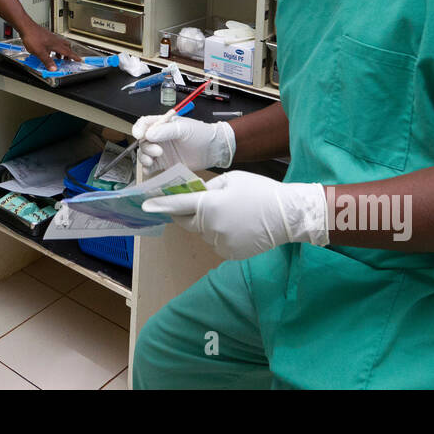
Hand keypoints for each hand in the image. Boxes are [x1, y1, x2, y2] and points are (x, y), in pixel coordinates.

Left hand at [19, 24, 78, 70]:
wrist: (26, 27)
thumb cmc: (33, 37)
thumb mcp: (40, 52)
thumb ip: (47, 61)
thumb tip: (54, 69)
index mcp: (56, 45)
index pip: (68, 52)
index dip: (74, 57)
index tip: (79, 60)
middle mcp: (55, 40)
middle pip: (66, 47)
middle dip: (69, 54)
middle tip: (69, 60)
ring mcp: (51, 38)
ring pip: (60, 45)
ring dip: (61, 52)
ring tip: (59, 58)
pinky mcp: (46, 36)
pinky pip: (54, 43)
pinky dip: (54, 49)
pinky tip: (49, 51)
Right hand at [132, 115, 235, 171]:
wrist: (213, 150)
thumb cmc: (201, 134)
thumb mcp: (184, 129)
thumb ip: (166, 131)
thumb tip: (148, 134)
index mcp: (162, 124)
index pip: (144, 124)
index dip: (138, 129)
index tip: (139, 136)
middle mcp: (159, 137)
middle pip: (142, 141)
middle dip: (145, 147)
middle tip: (157, 151)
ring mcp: (161, 151)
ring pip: (144, 154)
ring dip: (144, 157)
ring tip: (152, 161)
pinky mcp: (164, 163)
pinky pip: (151, 166)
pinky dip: (147, 168)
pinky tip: (149, 169)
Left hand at [142, 171, 328, 258]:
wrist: (288, 216)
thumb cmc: (260, 191)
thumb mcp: (232, 179)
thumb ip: (208, 188)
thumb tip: (195, 195)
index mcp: (210, 204)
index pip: (178, 205)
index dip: (160, 205)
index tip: (145, 205)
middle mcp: (211, 227)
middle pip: (186, 222)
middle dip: (185, 213)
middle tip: (195, 204)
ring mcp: (220, 243)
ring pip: (203, 233)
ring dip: (207, 224)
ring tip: (232, 213)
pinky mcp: (229, 254)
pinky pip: (216, 242)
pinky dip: (220, 234)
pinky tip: (238, 226)